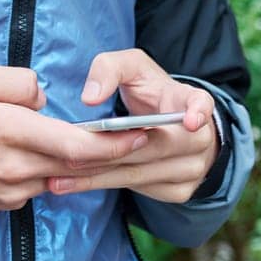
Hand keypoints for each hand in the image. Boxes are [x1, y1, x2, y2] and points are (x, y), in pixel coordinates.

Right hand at [0, 64, 150, 213]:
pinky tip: (51, 157)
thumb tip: (43, 98)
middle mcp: (16, 167)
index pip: (75, 145)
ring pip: (60, 176)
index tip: (138, 133)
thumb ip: (16, 82)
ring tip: (97, 144)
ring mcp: (11, 191)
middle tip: (136, 138)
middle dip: (110, 153)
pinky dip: (52, 172)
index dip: (112, 143)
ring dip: (80, 163)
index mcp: (11, 131)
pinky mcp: (5, 205)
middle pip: (77, 166)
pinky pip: (38, 186)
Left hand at [45, 49, 217, 203]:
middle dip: (109, 153)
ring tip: (57, 177)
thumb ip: (109, 69)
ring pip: (141, 174)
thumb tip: (90, 98)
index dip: (198, 111)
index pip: (202, 104)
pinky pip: (137, 190)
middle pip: (154, 149)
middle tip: (68, 156)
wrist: (168, 124)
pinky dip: (103, 185)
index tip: (192, 121)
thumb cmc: (149, 91)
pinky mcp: (179, 192)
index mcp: (192, 102)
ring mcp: (192, 169)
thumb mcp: (131, 68)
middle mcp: (199, 139)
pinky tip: (73, 183)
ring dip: (98, 176)